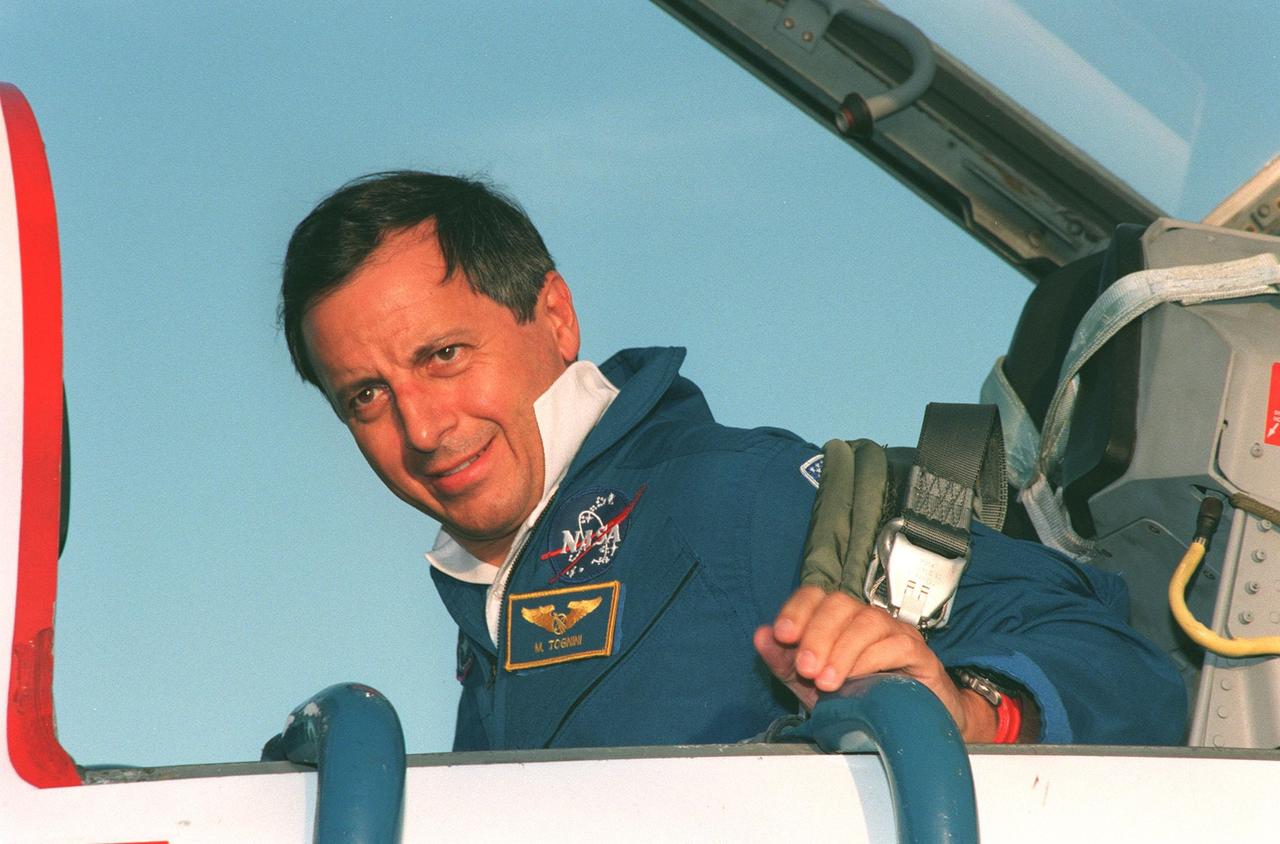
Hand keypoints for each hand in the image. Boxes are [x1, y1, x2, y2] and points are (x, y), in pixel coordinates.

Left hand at [753, 585, 997, 741]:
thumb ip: (784, 663)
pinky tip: (859, 680)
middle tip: (806, 668)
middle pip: (839, 605)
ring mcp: (894, 631)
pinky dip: (872, 660)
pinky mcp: (919, 652)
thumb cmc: (862, 701)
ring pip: (867, 622)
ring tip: (827, 682)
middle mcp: (864, 618)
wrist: (912, 726)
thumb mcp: (812, 687)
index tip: (782, 634)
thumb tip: (760, 636)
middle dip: (817, 635)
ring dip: (842, 650)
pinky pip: (896, 644)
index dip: (797, 610)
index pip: (814, 596)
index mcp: (837, 621)